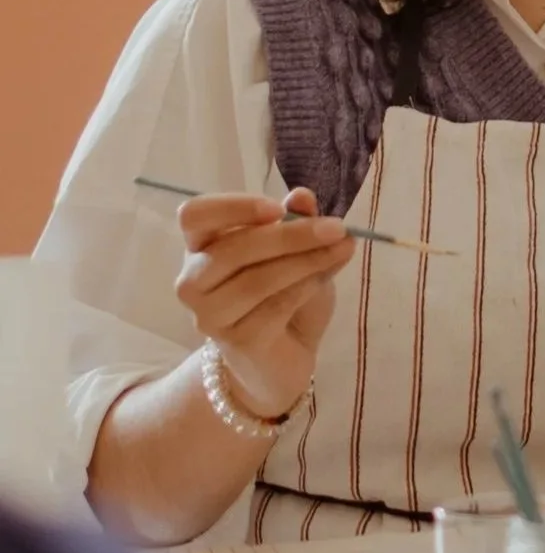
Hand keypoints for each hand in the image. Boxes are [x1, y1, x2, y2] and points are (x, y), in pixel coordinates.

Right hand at [172, 186, 352, 419]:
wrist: (285, 355)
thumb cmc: (284, 294)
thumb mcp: (296, 252)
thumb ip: (296, 222)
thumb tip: (303, 196)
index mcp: (201, 246)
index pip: (195, 216)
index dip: (233, 208)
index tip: (278, 209)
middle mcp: (193, 280)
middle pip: (233, 249)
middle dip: (291, 236)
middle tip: (337, 228)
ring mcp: (209, 314)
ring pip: (256, 280)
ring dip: (306, 261)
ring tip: (343, 249)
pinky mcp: (235, 341)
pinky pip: (274, 307)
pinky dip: (306, 287)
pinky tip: (325, 279)